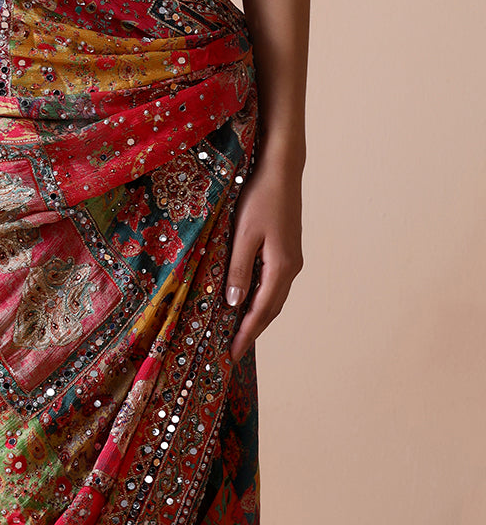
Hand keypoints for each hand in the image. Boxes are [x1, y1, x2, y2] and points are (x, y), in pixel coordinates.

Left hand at [224, 154, 303, 362]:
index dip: (247, 334)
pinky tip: (247, 297)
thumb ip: (239, 269)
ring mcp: (292, 258)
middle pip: (271, 308)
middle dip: (252, 330)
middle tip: (233, 350)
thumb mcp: (243, 234)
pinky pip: (273, 282)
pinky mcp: (287, 249)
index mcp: (281, 267)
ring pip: (273, 296)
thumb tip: (235, 304)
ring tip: (238, 329)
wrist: (281, 169)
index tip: (233, 355)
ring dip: (258, 314)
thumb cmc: (260, 197)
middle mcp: (291, 268)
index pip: (261, 311)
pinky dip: (261, 296)